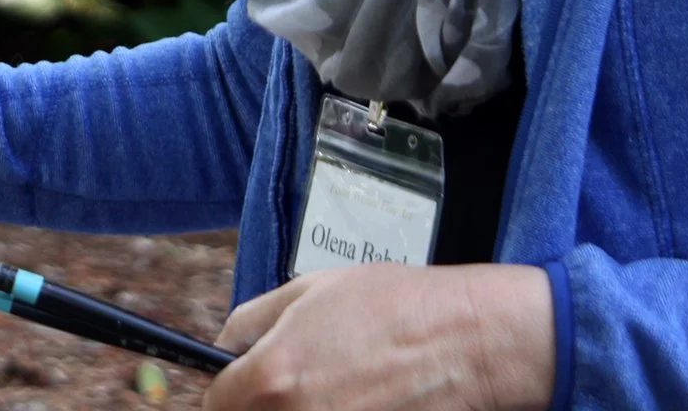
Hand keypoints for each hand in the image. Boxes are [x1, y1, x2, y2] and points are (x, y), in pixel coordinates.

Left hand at [204, 263, 554, 410]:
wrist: (471, 342)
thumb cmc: (400, 308)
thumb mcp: (308, 289)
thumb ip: (252, 321)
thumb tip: (226, 347)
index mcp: (272, 378)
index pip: (216, 404)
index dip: (228, 389)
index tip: (241, 383)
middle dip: (259, 404)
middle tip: (292, 385)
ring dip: (296, 410)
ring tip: (336, 390)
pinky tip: (359, 401)